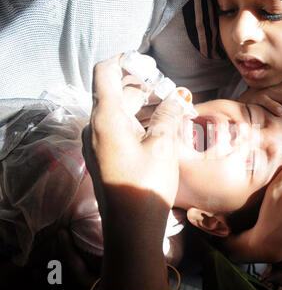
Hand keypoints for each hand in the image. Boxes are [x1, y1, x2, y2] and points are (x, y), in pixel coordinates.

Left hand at [82, 55, 188, 218]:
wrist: (132, 228)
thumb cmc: (147, 184)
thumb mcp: (162, 145)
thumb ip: (168, 114)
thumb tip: (177, 98)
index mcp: (105, 117)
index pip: (105, 72)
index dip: (126, 61)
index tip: (149, 65)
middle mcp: (96, 127)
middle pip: (116, 92)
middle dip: (143, 87)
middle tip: (170, 92)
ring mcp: (98, 143)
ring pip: (119, 112)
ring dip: (143, 106)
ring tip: (170, 110)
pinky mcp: (105, 156)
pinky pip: (119, 129)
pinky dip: (138, 122)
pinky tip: (159, 128)